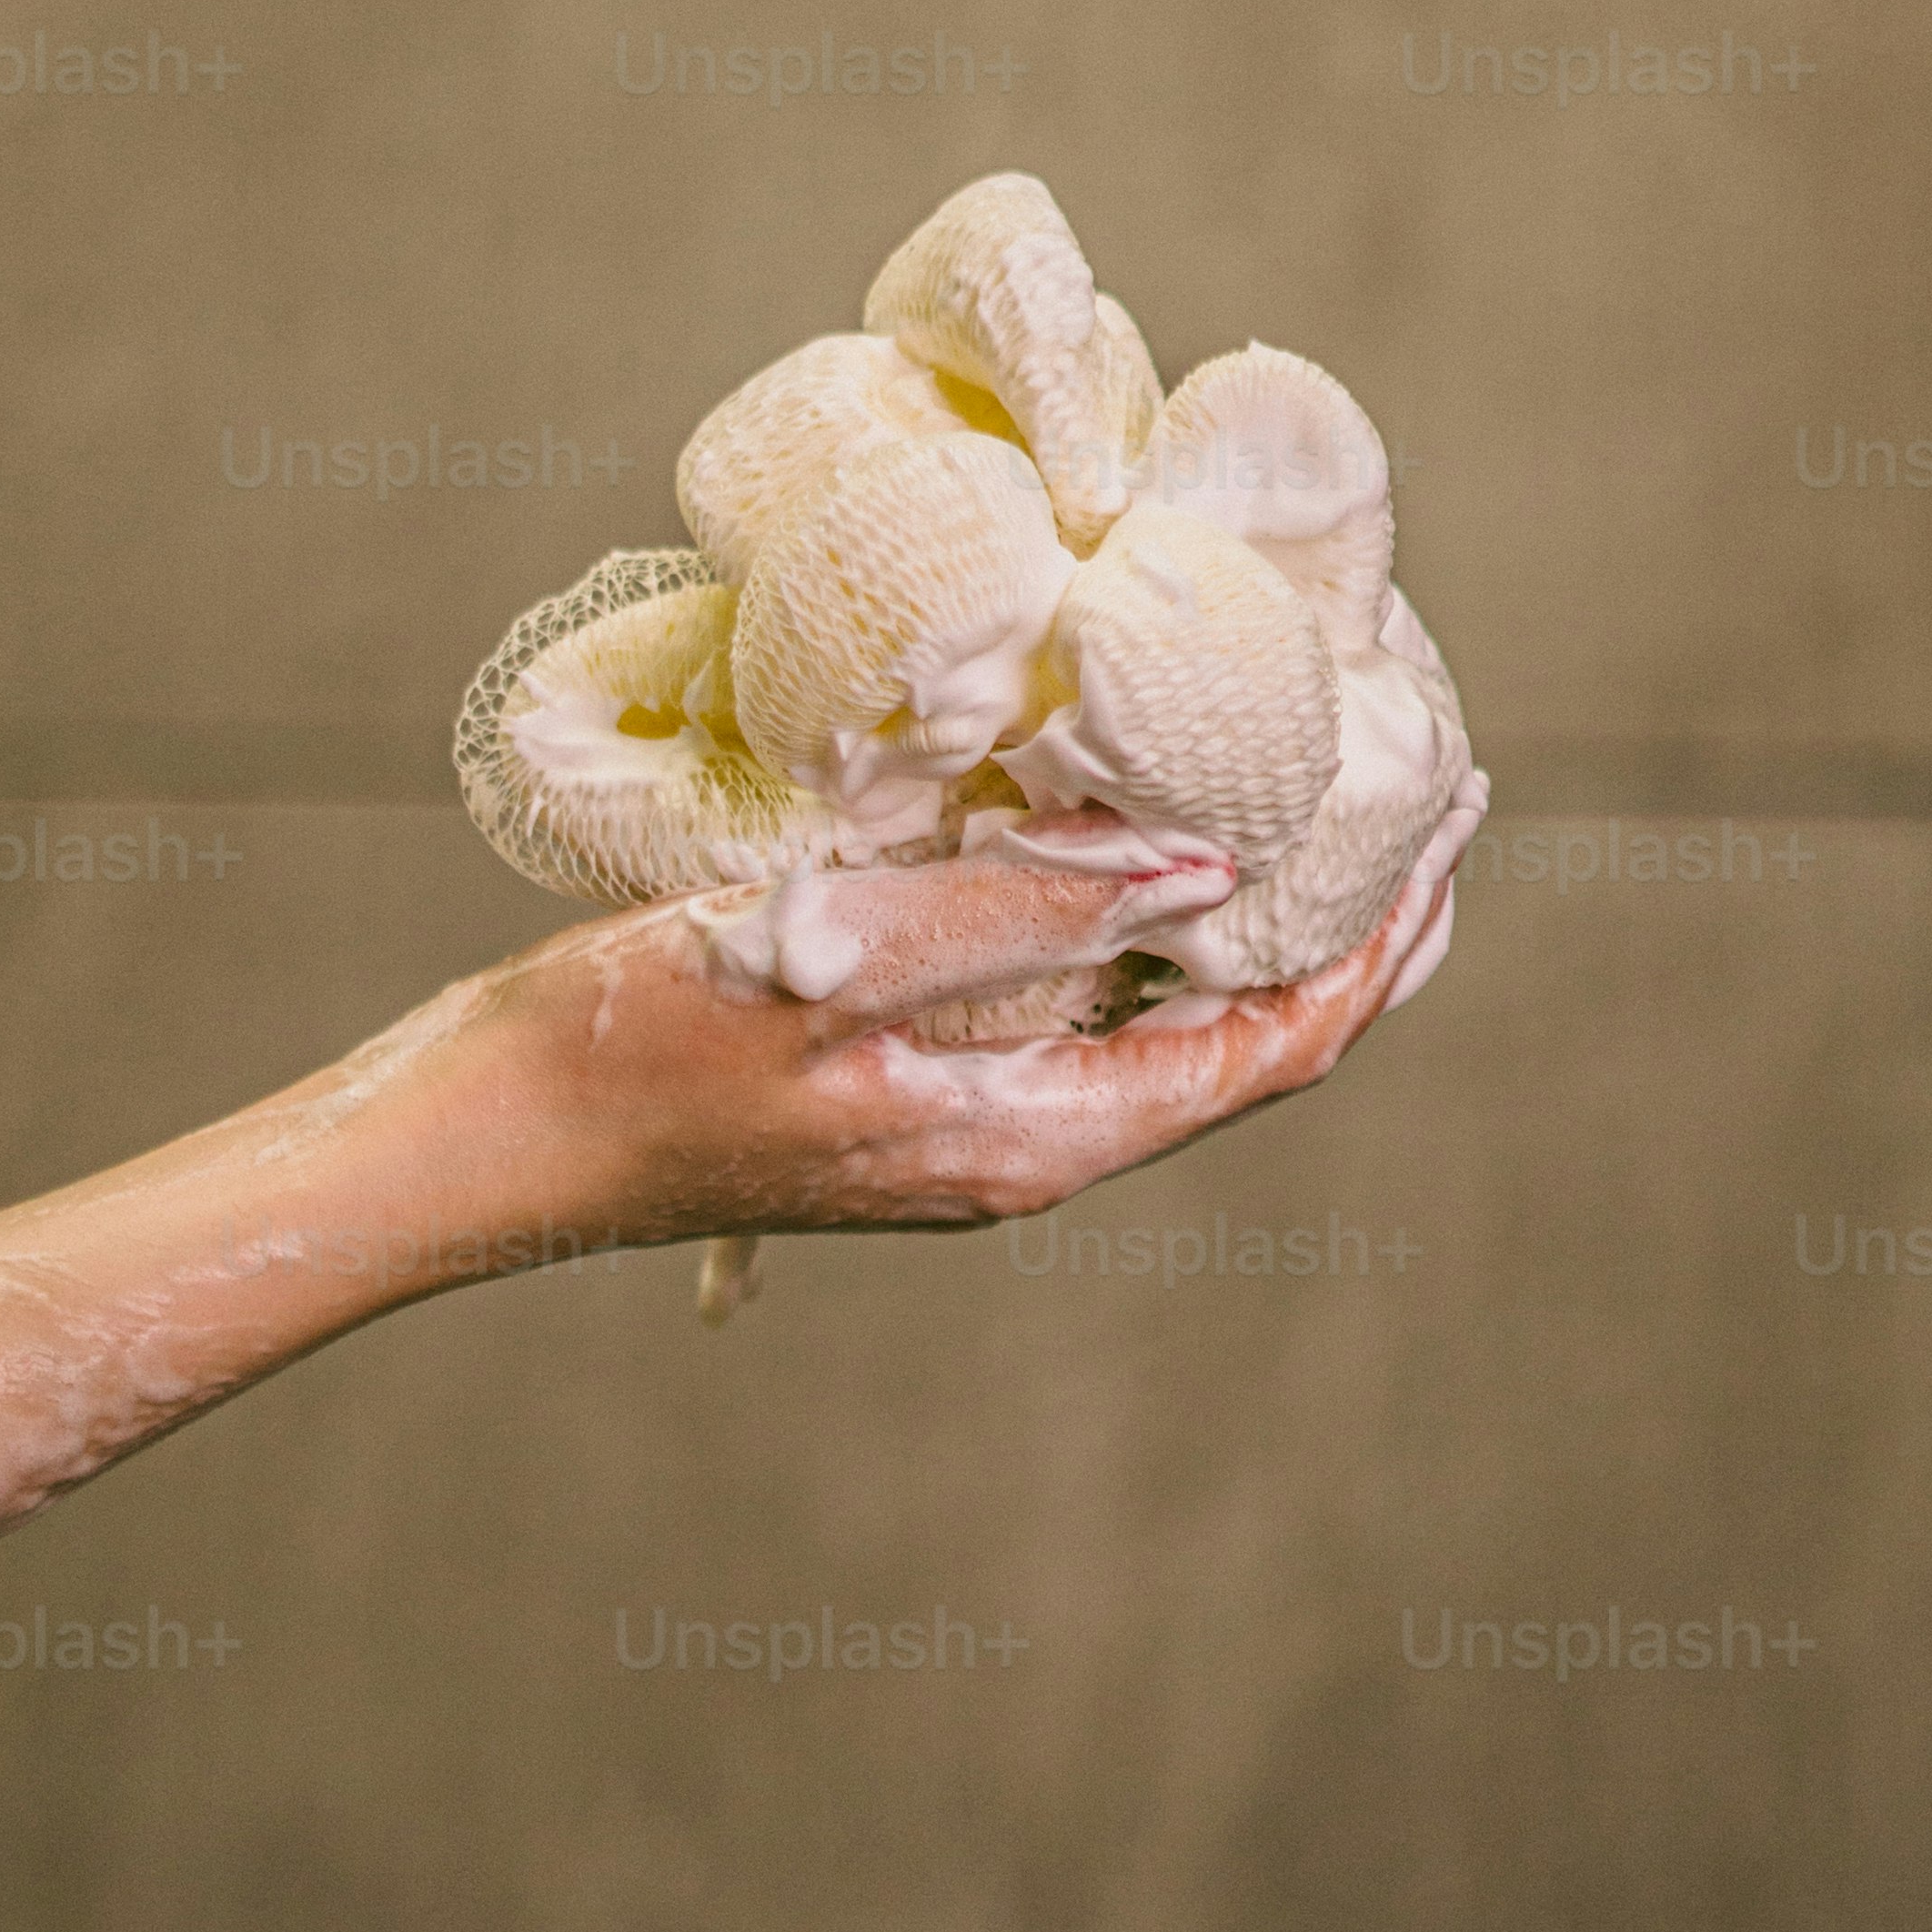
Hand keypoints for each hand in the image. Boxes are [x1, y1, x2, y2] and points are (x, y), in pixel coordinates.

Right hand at [472, 785, 1484, 1250]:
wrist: (478, 1142)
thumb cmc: (624, 1051)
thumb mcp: (824, 958)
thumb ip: (1016, 909)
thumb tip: (1209, 862)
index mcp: (1030, 1141)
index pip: (1273, 1049)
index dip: (1383, 939)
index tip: (1454, 815)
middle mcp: (1023, 1145)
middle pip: (1246, 1037)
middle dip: (1354, 923)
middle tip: (1431, 789)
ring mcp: (964, 1115)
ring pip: (1162, 1015)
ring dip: (1254, 906)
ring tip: (1323, 786)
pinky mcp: (905, 1073)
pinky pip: (1069, 995)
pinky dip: (1138, 905)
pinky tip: (1136, 817)